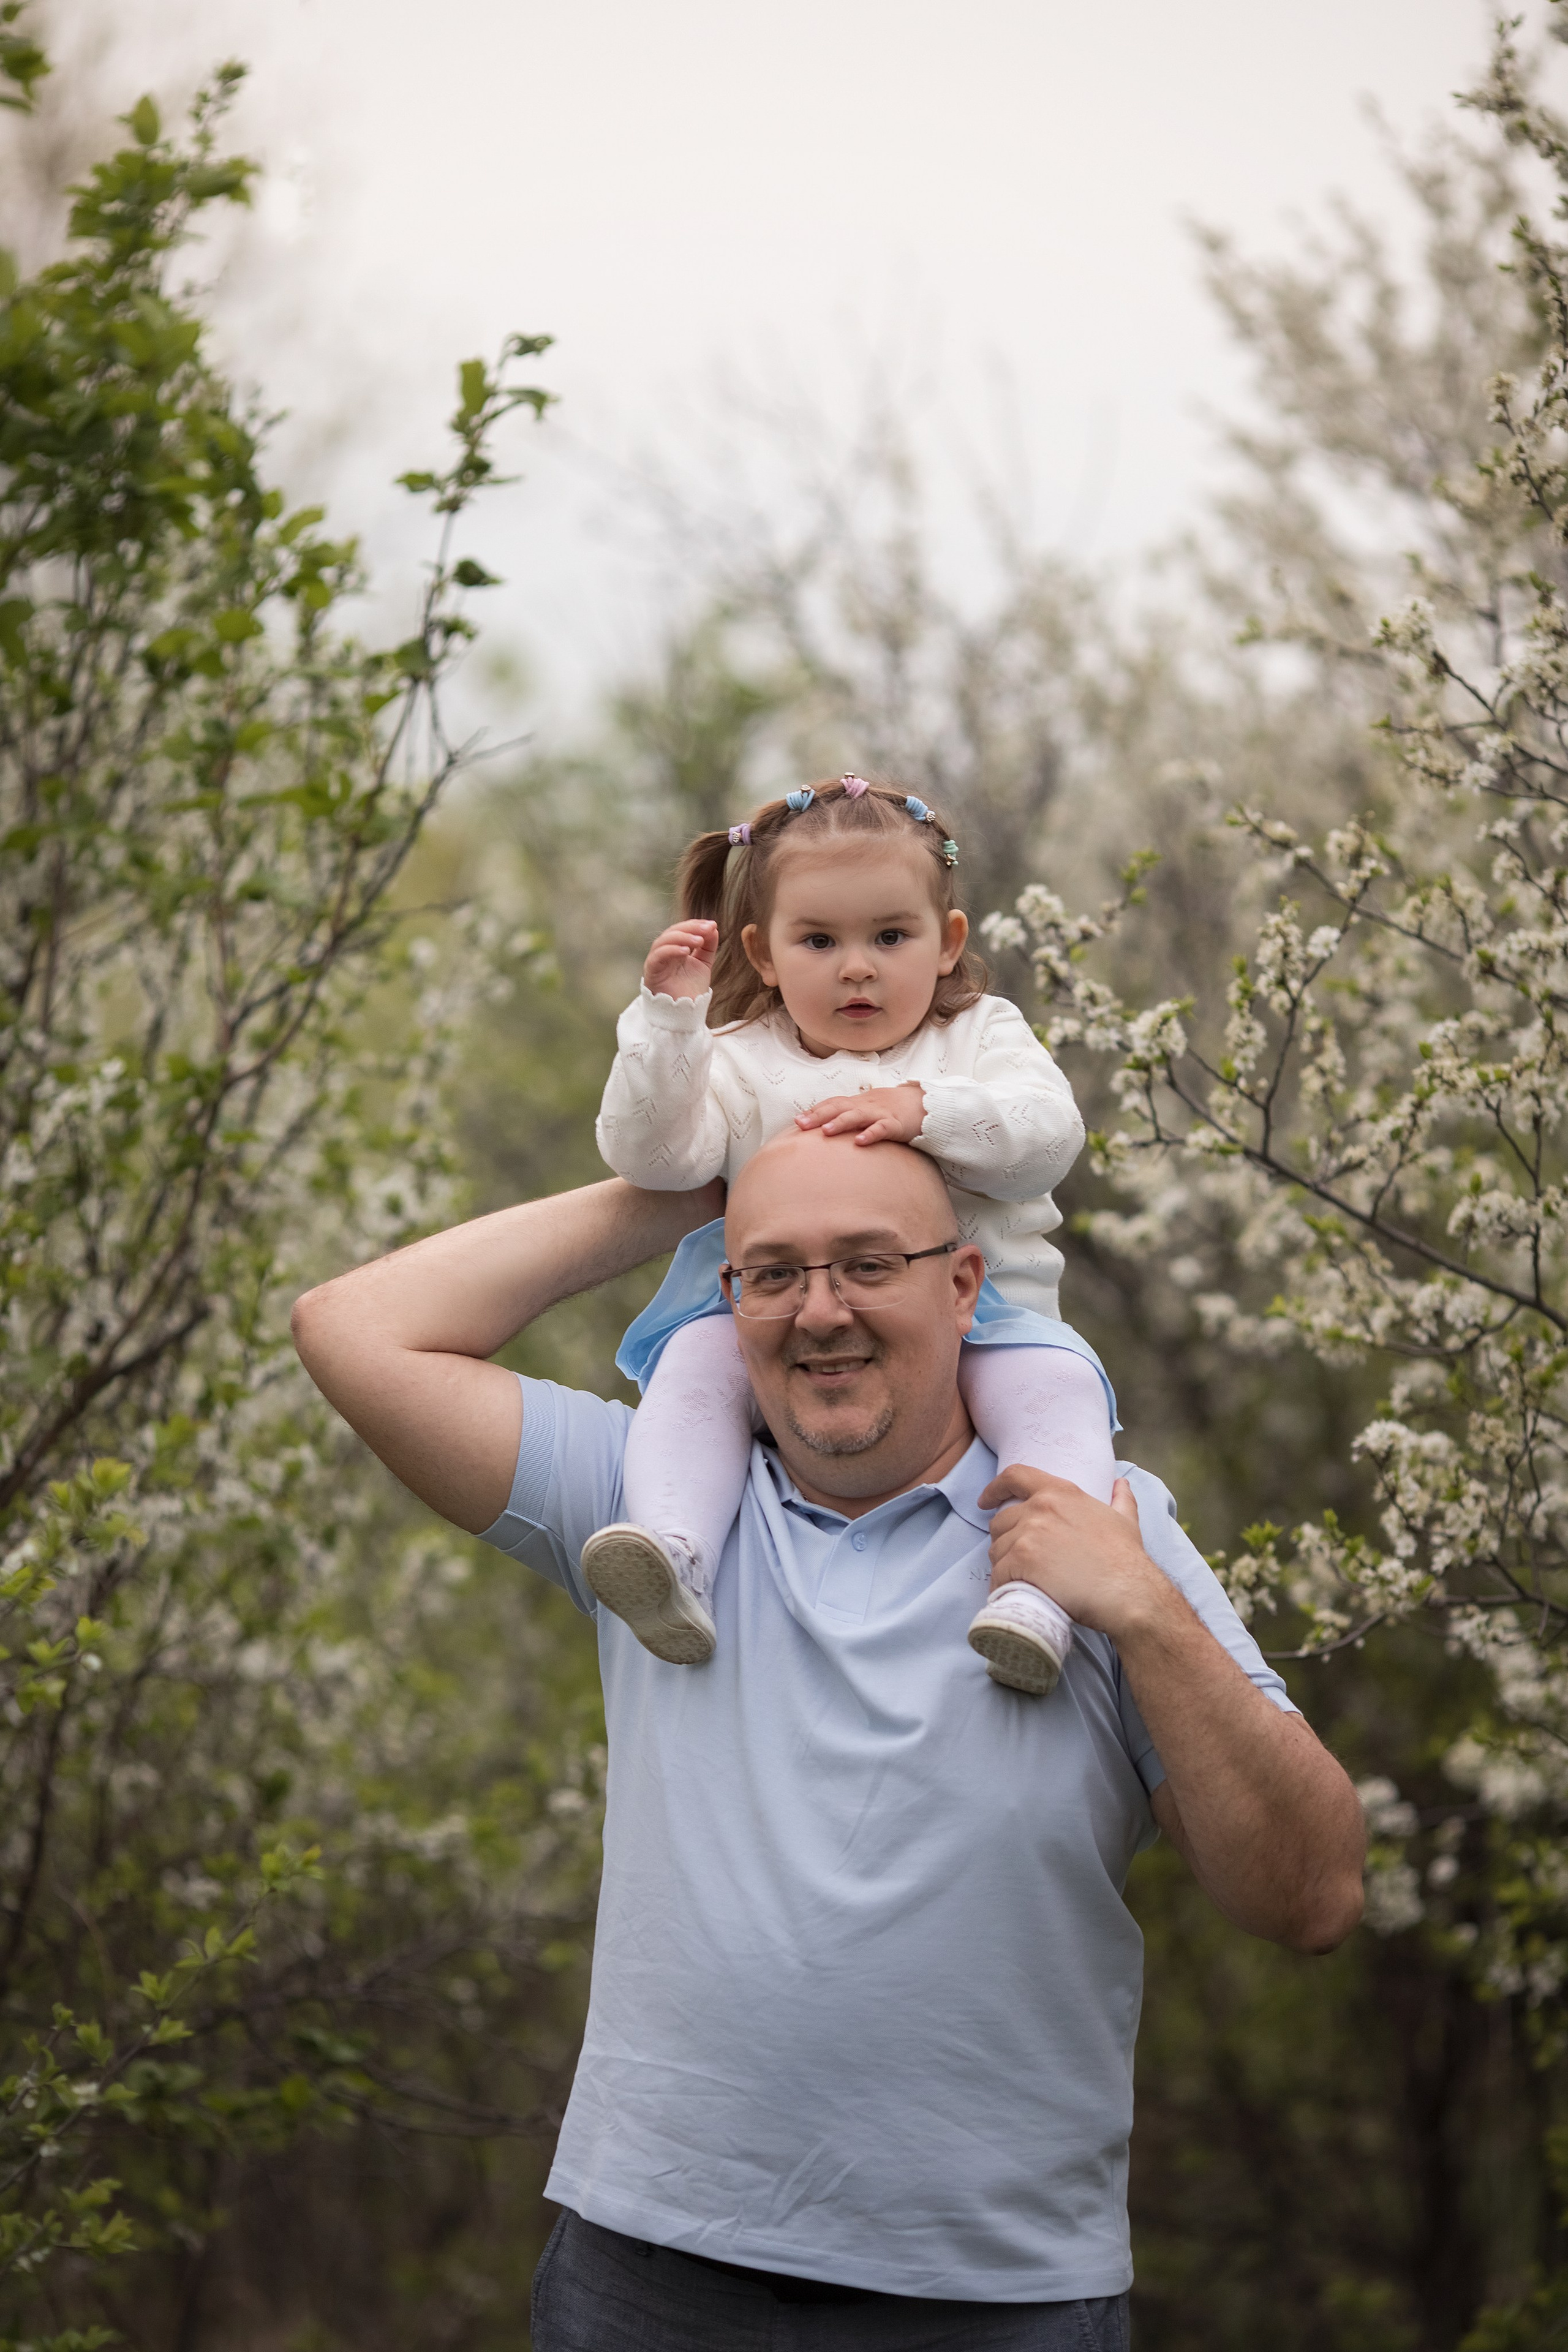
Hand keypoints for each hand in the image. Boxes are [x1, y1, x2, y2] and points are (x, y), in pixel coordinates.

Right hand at [644, 920, 717, 1000]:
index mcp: (675, 948)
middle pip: (673, 931)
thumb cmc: (691, 990)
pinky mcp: (652, 970)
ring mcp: (657, 960)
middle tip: (707, 929)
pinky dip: (671, 950)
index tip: (713, 925)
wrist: (684, 1012)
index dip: (696, 925)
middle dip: (691, 928)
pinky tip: (686, 951)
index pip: (682, 929)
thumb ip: (708, 946)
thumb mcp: (704, 964)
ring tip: (699, 940)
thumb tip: (713, 927)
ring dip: (683, 937)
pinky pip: (658, 955)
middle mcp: (664, 952)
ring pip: (664, 940)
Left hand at [794, 1081, 925, 1145]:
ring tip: (825, 1131)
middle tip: (801, 1124)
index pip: (834, 1103)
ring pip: (858, 1115)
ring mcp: (881, 1113)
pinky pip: (882, 1128)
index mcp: (859, 1102)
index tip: (797, 1121)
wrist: (926, 1104)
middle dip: (819, 1115)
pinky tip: (860, 1142)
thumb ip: (852, 1117)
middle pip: (839, 1106)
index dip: (815, 1111)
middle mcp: (866, 1105)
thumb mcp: (870, 1111)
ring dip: (840, 1122)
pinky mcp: (897, 1124)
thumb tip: (829, 1129)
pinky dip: (871, 1134)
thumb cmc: (894, 1110)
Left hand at [979, 1466, 1173, 1641]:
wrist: (1128, 1591)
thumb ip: (1120, 1499)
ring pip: (997, 1551)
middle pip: (1001, 1522)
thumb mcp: (1124, 1520)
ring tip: (1016, 1581)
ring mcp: (1029, 1534)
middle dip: (1004, 1541)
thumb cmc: (1126, 1559)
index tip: (985, 1501)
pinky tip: (1008, 1595)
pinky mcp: (1022, 1562)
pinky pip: (998, 1575)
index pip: (1015, 1477)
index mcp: (1060, 1492)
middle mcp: (1040, 1508)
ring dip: (1003, 1566)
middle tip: (1015, 1561)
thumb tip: (1120, 1484)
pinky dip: (1000, 1587)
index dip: (995, 1488)